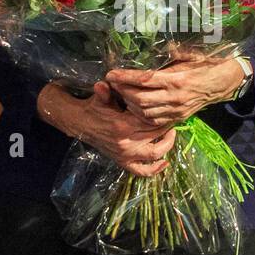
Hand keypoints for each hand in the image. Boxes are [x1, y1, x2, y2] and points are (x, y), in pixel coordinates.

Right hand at [38, 82, 175, 176]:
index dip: (162, 115)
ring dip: (166, 145)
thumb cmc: (94, 108)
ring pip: (154, 153)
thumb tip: (103, 83)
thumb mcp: (100, 98)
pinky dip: (154, 169)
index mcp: (122, 125)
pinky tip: (165, 163)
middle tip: (173, 118)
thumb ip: (104, 92)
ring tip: (171, 134)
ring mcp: (125, 155)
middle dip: (167, 127)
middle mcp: (126, 143)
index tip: (168, 109)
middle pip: (155, 135)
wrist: (81, 123)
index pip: (150, 121)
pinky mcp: (123, 162)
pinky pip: (141, 171)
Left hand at [104, 56, 244, 127]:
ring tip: (121, 93)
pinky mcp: (178, 117)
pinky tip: (134, 105)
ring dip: (129, 103)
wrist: (224, 83)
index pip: (144, 80)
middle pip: (139, 99)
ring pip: (144, 112)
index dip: (125, 78)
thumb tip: (160, 43)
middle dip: (123, 91)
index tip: (111, 74)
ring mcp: (176, 110)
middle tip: (112, 83)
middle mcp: (175, 97)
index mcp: (177, 79)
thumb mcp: (191, 54)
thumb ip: (174, 51)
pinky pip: (154, 120)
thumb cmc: (207, 65)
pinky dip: (141, 114)